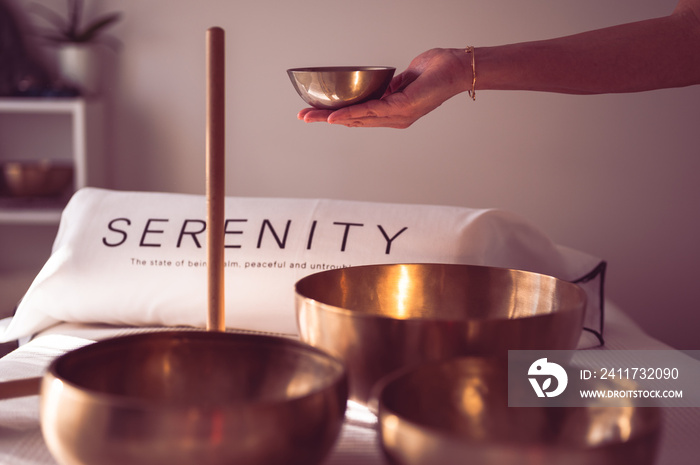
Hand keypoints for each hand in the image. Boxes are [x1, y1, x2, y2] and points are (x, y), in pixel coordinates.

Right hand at [296, 48, 472, 128]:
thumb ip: (391, 87)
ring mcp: (398, 115)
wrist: (457, 68)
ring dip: (332, 118)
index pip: (360, 117)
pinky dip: (352, 114)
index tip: (316, 115)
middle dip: (326, 120)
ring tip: (312, 118)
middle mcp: (395, 119)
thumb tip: (380, 87)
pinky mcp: (403, 107)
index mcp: (394, 112)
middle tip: (303, 118)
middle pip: (354, 121)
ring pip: (359, 118)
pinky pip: (372, 111)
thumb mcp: (406, 79)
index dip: (337, 117)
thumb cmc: (436, 71)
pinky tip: (336, 117)